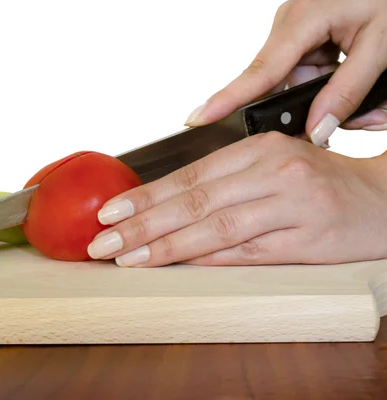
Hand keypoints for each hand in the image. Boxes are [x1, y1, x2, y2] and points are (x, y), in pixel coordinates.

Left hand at [86, 132, 386, 266]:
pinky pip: (247, 253)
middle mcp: (273, 171)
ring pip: (216, 228)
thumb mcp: (270, 166)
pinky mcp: (307, 240)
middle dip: (142, 224)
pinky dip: (208, 261)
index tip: (109, 213)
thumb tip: (163, 205)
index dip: (145, 196)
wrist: (381, 197)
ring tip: (129, 258)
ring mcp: (292, 205)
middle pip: (194, 201)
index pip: (188, 175)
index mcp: (258, 149)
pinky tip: (177, 267)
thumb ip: (223, 181)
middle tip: (103, 241)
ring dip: (167, 246)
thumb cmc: (317, 182)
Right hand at [184, 0, 386, 145]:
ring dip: (335, 99)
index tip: (197, 119)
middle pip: (284, 87)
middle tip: (362, 118)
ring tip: (376, 98)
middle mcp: (291, 26)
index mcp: (302, 19)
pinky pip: (312, 75)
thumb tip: (316, 131)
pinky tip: (367, 85)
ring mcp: (298, 33)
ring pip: (302, 85)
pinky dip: (337, 86)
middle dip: (319, 108)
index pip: (259, 71)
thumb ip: (347, 91)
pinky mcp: (308, 38)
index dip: (227, 99)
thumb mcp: (380, 45)